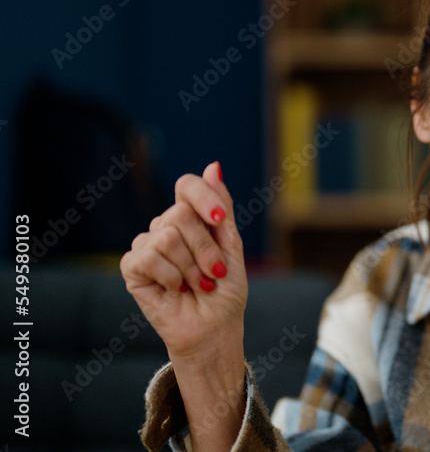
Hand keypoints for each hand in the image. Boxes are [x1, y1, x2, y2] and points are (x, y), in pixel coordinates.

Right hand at [121, 161, 246, 360]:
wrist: (214, 328)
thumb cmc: (224, 290)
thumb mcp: (231, 246)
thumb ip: (221, 208)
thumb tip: (213, 166)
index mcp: (191, 218)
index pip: (186, 186)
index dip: (203, 197)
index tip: (218, 220)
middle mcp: (166, 227)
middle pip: (181, 214)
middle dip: (206, 248)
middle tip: (213, 273)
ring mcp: (147, 245)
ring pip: (167, 235)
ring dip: (191, 267)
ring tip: (197, 284)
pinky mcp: (132, 267)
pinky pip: (148, 257)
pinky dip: (170, 276)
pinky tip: (176, 289)